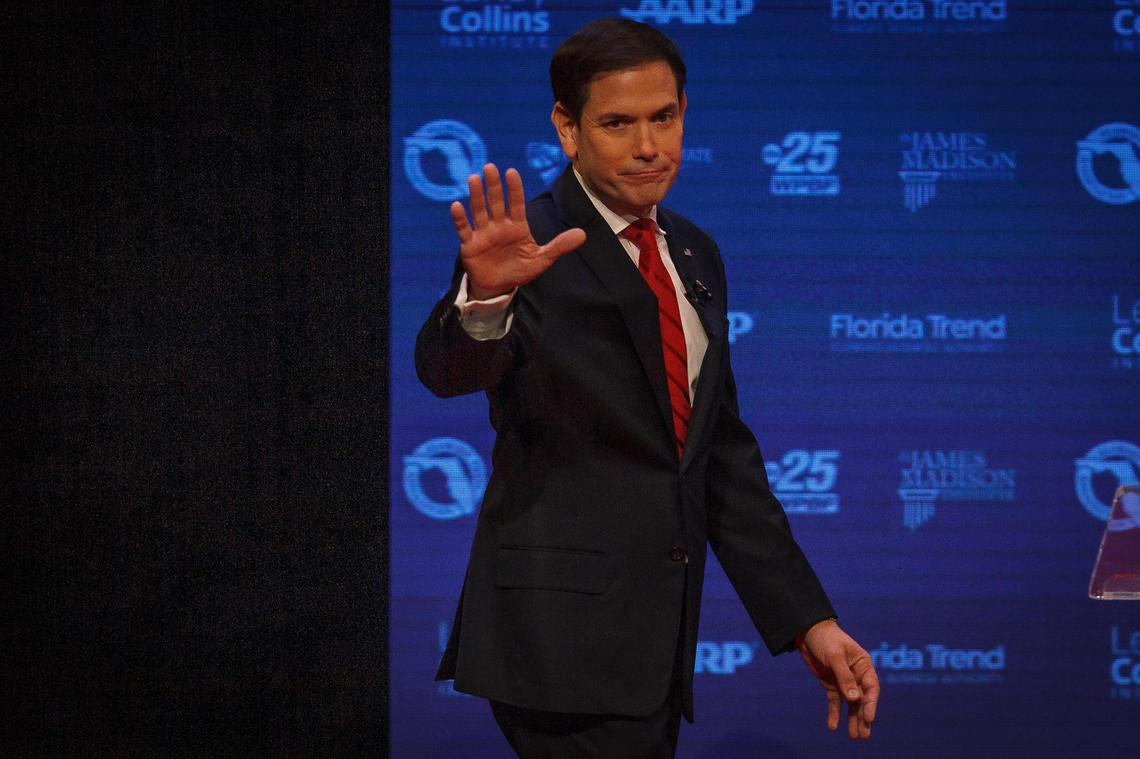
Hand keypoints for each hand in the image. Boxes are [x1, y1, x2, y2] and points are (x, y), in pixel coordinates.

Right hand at [451, 164, 585, 299]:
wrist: (499, 287)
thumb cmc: (520, 270)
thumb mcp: (542, 259)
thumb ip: (560, 245)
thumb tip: (583, 234)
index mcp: (517, 226)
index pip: (516, 203)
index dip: (514, 189)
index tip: (512, 172)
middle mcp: (499, 225)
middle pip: (496, 202)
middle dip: (493, 186)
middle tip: (490, 167)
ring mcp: (484, 233)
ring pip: (479, 211)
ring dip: (476, 196)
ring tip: (474, 178)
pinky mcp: (470, 244)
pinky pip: (464, 229)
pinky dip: (460, 219)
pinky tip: (456, 206)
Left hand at [795, 619, 878, 739]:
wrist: (807, 632)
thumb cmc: (826, 639)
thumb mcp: (835, 655)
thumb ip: (844, 677)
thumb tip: (854, 699)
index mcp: (863, 665)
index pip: (871, 687)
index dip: (871, 704)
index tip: (868, 718)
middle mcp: (856, 675)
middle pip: (862, 699)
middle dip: (863, 718)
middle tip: (864, 735)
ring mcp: (844, 681)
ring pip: (851, 704)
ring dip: (852, 719)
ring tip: (855, 737)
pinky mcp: (831, 685)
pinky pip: (835, 702)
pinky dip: (834, 713)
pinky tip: (833, 727)